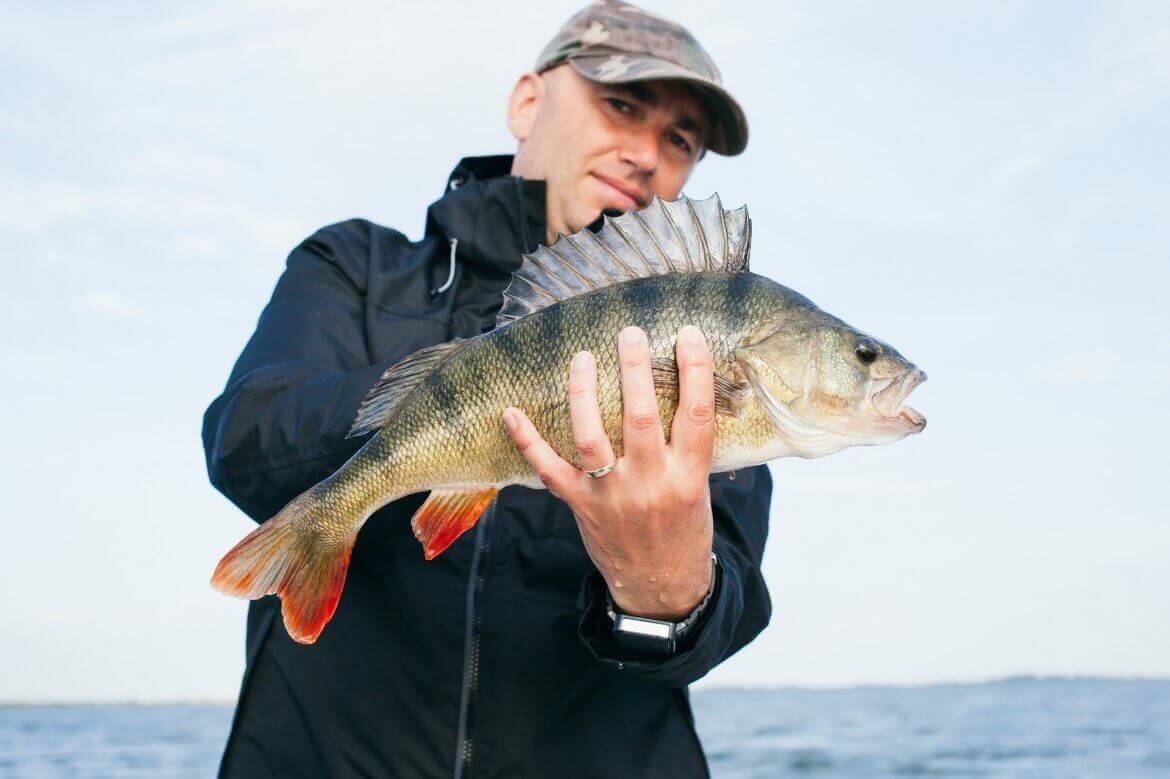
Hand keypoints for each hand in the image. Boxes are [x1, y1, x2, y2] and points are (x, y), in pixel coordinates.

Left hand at [502, 324, 715, 619]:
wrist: (660, 586)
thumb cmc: (684, 527)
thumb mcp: (701, 486)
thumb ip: (690, 444)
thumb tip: (687, 383)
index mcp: (689, 478)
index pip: (697, 417)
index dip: (695, 372)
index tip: (686, 335)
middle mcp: (651, 485)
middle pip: (641, 419)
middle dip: (634, 370)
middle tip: (629, 332)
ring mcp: (611, 496)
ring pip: (591, 437)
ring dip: (584, 393)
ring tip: (582, 357)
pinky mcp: (581, 506)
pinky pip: (549, 470)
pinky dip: (527, 441)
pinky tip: (512, 412)